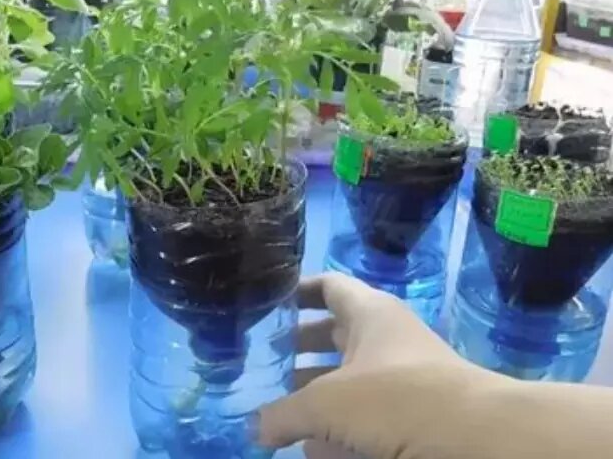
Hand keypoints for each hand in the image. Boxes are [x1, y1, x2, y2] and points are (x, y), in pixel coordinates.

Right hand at [257, 273, 488, 458]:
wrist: (473, 440)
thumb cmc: (395, 397)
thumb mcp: (326, 403)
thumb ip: (284, 414)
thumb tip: (256, 430)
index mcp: (368, 313)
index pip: (327, 286)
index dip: (296, 289)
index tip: (267, 300)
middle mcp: (384, 339)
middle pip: (332, 336)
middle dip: (298, 350)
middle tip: (262, 362)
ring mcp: (400, 379)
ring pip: (347, 381)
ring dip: (313, 396)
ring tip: (275, 412)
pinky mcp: (410, 417)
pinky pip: (364, 417)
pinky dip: (337, 430)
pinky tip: (309, 449)